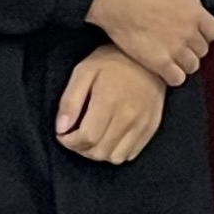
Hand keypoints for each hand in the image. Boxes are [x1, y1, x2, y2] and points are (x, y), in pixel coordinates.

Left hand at [55, 47, 165, 164]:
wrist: (148, 56)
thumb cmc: (112, 61)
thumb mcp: (83, 72)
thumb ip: (70, 101)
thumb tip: (61, 129)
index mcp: (109, 102)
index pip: (86, 138)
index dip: (69, 142)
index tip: (63, 134)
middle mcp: (129, 117)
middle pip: (100, 152)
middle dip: (81, 148)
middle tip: (76, 135)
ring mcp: (143, 124)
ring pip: (115, 157)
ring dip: (99, 152)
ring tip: (94, 137)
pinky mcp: (152, 127)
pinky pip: (131, 154)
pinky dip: (117, 151)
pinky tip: (110, 136)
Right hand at [89, 0, 213, 84]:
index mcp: (194, 11)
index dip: (204, 34)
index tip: (194, 34)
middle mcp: (189, 31)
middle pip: (202, 50)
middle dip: (192, 50)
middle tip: (180, 49)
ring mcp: (175, 48)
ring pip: (192, 66)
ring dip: (184, 65)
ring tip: (173, 62)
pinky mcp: (159, 62)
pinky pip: (177, 78)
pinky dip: (173, 77)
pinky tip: (164, 72)